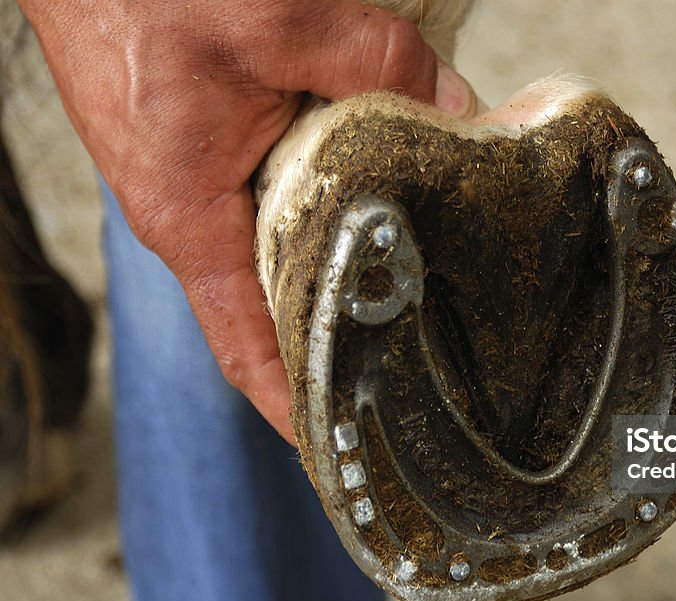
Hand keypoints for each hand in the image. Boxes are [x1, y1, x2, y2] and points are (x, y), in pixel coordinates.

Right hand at [18, 0, 476, 443]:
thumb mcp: (280, 21)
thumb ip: (380, 65)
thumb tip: (458, 108)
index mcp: (189, 220)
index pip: (248, 347)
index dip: (295, 407)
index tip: (340, 454)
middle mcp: (187, 218)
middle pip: (274, 305)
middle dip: (340, 335)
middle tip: (418, 367)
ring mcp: (192, 184)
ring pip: (278, 248)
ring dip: (336, 264)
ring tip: (411, 287)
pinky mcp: (201, 146)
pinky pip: (268, 199)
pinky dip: (319, 208)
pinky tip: (372, 197)